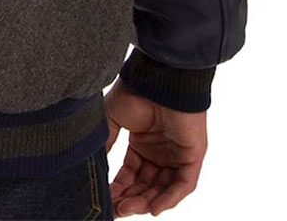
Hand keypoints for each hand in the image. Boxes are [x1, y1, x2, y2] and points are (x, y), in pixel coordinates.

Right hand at [104, 81, 206, 216]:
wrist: (158, 79)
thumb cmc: (135, 91)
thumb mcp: (112, 119)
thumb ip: (106, 142)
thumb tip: (94, 166)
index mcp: (142, 144)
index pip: (131, 174)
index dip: (119, 188)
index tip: (106, 199)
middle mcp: (160, 153)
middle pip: (145, 185)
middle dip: (130, 199)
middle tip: (115, 209)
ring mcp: (177, 156)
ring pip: (163, 189)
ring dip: (146, 202)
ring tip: (128, 209)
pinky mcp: (192, 157)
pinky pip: (183, 185)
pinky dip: (169, 198)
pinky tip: (152, 207)